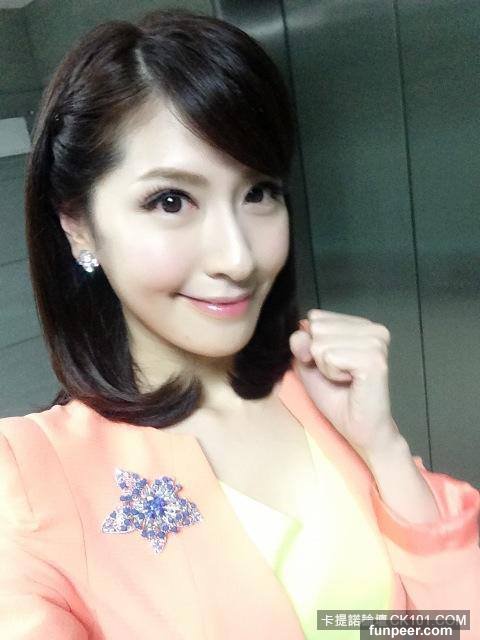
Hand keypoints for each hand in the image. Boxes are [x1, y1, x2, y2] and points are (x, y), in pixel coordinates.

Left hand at [289, 309, 401, 459]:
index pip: (315, 317)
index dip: (313, 345)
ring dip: (326, 367)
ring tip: (345, 379)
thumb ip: (300, 344)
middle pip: (317, 328)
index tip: (331, 365)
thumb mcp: (309, 365)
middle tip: (339, 375)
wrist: (359, 428)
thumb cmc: (337, 398)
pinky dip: (332, 374)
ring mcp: (376, 342)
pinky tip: (350, 383)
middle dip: (319, 356)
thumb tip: (299, 332)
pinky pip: (330, 357)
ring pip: (321, 343)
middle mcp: (373, 329)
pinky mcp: (374, 359)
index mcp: (361, 325)